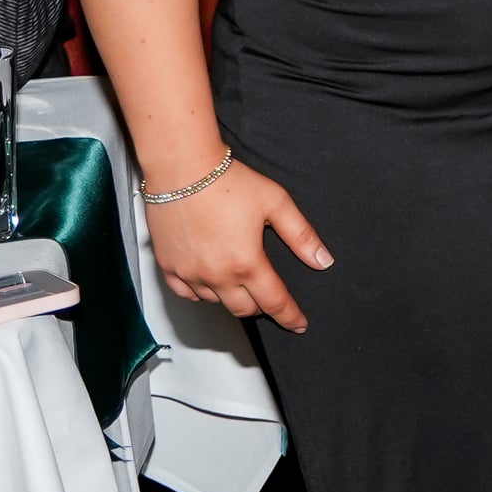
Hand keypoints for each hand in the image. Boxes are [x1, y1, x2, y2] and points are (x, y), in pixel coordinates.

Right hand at [143, 156, 332, 331]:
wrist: (182, 168)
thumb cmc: (227, 181)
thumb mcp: (276, 203)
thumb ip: (301, 236)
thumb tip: (323, 261)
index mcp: (246, 263)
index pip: (274, 302)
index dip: (290, 316)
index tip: (299, 324)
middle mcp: (216, 275)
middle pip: (243, 309)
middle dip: (261, 307)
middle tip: (270, 298)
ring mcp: (188, 273)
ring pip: (215, 302)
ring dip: (232, 297)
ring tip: (241, 281)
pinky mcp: (167, 266)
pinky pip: (187, 294)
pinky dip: (202, 293)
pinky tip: (211, 281)